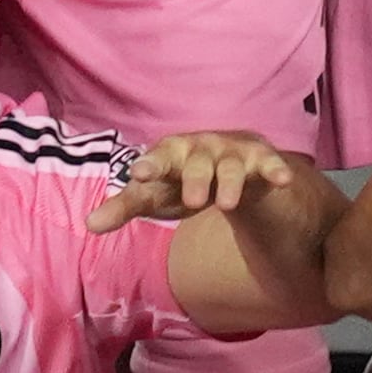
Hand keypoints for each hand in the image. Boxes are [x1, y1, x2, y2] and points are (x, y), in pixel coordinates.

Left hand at [86, 132, 302, 233]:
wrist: (231, 164)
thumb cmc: (181, 180)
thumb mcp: (155, 194)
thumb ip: (124, 207)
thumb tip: (89, 224)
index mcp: (171, 153)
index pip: (158, 158)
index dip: (151, 165)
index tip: (140, 174)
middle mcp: (202, 148)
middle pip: (197, 162)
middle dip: (195, 179)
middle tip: (193, 201)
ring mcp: (233, 152)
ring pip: (231, 166)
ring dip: (229, 183)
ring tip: (225, 204)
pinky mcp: (261, 159)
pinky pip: (269, 163)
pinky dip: (275, 169)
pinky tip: (282, 179)